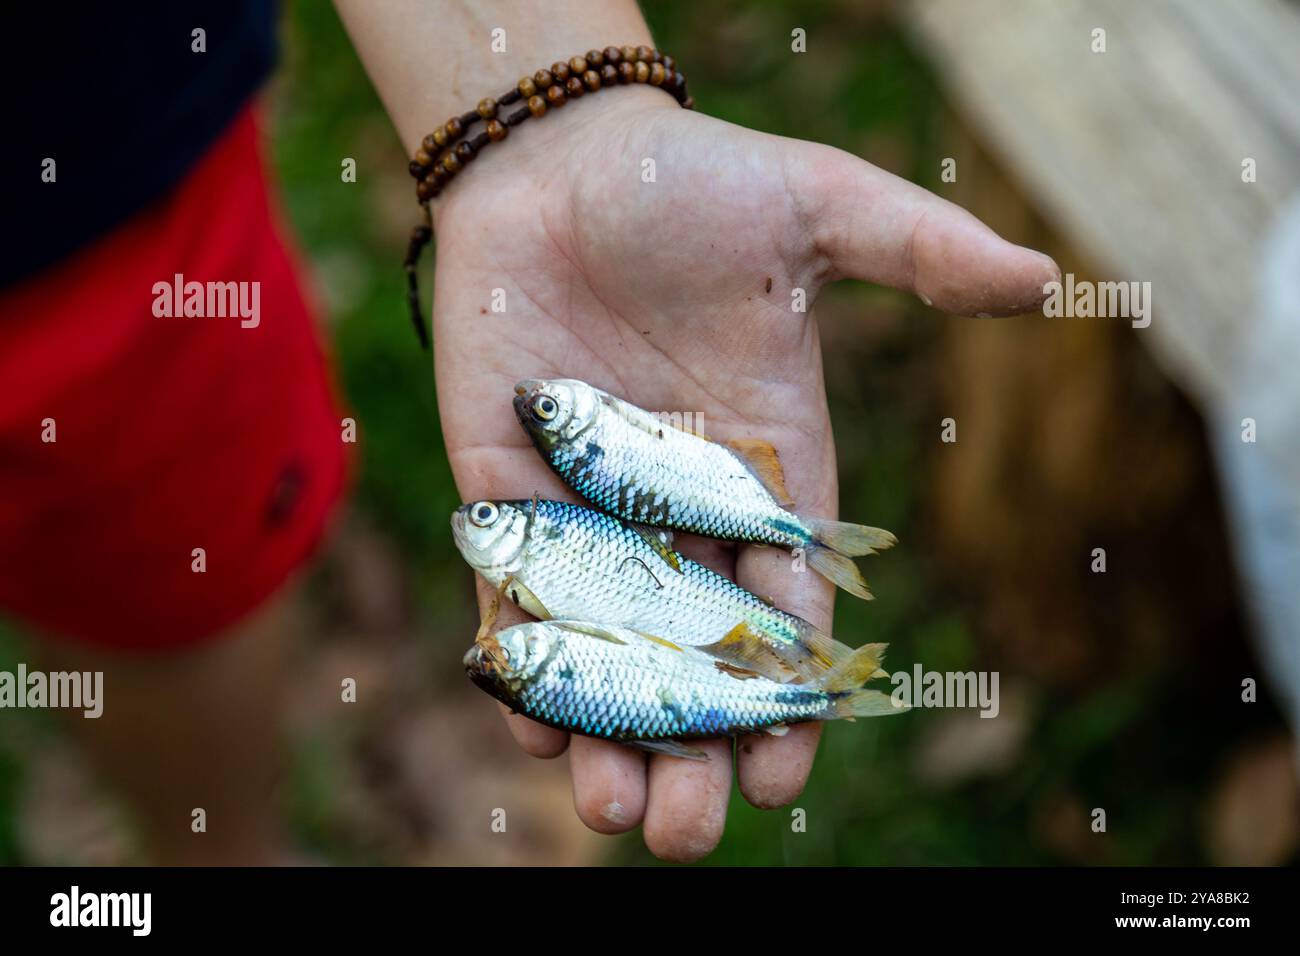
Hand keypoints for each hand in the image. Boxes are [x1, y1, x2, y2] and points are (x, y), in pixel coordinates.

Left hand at [432, 86, 1056, 861]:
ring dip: (607, 729)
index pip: (784, 602)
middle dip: (697, 742)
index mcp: (768, 468)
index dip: (786, 689)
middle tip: (692, 830)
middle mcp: (682, 506)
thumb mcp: (815, 208)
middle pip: (696, 650)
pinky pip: (516, 592)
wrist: (563, 161)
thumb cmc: (694, 181)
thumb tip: (1043, 279)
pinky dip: (522, 659)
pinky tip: (533, 726)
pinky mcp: (508, 490)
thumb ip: (917, 251)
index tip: (784, 770)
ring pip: (605, 642)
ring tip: (615, 812)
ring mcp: (592, 504)